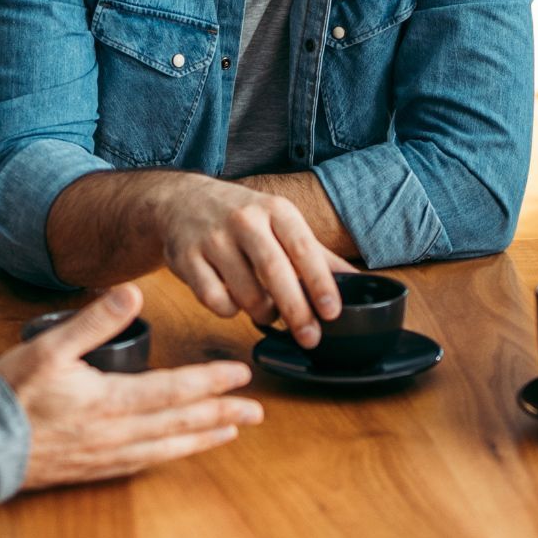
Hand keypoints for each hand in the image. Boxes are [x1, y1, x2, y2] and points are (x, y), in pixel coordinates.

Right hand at [0, 285, 261, 488]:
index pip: (175, 390)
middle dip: (222, 415)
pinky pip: (143, 463)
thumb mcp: (49, 348)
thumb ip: (93, 321)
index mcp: (109, 402)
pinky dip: (169, 455)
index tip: (241, 375)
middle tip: (257, 411)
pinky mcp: (91, 469)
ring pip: (167, 448)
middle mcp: (115, 435)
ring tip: (230, 432)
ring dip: (202, 438)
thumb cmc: (8, 396)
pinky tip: (178, 450)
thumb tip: (132, 293)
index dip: (211, 382)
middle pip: (181, 423)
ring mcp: (105, 457)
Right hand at [154, 173, 353, 346]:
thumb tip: (357, 282)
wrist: (180, 199)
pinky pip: (214, 300)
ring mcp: (213, 238)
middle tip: (310, 338)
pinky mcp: (186, 258)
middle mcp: (244, 220)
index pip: (303, 248)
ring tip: (268, 312)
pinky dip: (229, 310)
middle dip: (296, 311)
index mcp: (275, 209)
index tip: (332, 312)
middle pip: (275, 272)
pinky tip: (233, 300)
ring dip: (263, 313)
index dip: (319, 283)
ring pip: (245, 292)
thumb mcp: (280, 221)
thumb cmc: (241, 216)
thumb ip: (316, 254)